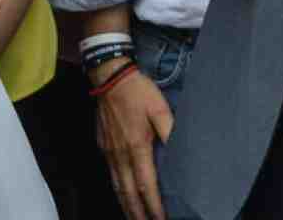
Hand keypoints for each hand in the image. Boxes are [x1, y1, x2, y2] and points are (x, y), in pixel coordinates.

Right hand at [94, 62, 172, 219]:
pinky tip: (122, 193)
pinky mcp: (103, 145)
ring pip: (116, 186)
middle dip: (137, 213)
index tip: (161, 219)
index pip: (146, 185)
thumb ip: (170, 131)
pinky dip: (117, 189)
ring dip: (126, 205)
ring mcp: (109, 151)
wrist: (109, 77)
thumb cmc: (138, 91)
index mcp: (137, 147)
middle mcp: (120, 154)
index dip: (154, 206)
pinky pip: (110, 175)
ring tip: (134, 217)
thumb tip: (179, 153)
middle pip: (128, 193)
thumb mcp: (160, 108)